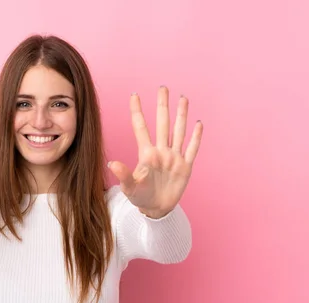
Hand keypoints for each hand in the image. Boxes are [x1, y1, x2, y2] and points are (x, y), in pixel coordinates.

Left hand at [108, 86, 202, 218]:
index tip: (134, 95)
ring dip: (181, 115)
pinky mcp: (185, 167)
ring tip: (182, 98)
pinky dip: (196, 137)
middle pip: (163, 123)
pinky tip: (198, 123)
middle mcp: (161, 151)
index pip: (141, 128)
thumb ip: (122, 174)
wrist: (156, 209)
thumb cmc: (140, 197)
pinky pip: (192, 149)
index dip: (137, 111)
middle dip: (162, 106)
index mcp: (146, 154)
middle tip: (162, 88)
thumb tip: (111, 163)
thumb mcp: (129, 187)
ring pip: (179, 131)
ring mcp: (174, 158)